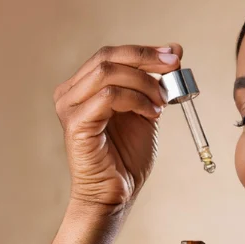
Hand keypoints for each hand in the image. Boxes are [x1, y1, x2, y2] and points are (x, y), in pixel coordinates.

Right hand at [53, 44, 182, 213]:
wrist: (117, 193)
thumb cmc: (127, 157)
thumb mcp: (147, 110)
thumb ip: (156, 82)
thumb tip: (175, 50)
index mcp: (83, 87)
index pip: (111, 54)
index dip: (144, 51)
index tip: (174, 55)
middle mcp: (70, 93)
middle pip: (108, 57)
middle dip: (146, 59)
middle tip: (174, 67)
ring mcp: (69, 107)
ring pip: (108, 73)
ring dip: (144, 84)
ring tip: (162, 104)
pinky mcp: (76, 123)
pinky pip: (108, 96)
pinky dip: (136, 100)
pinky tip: (152, 114)